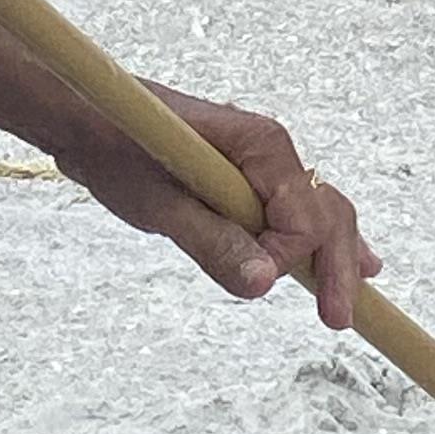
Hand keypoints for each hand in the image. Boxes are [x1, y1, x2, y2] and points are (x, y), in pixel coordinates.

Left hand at [63, 87, 378, 326]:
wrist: (82, 113)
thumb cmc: (115, 149)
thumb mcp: (157, 203)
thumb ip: (212, 242)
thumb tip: (265, 284)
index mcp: (258, 143)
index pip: (302, 214)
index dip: (289, 256)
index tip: (260, 284)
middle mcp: (270, 149)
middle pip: (325, 210)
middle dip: (336, 264)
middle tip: (338, 320)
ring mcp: (259, 162)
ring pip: (317, 209)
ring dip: (335, 254)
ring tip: (352, 297)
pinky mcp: (243, 176)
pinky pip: (293, 208)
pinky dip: (318, 238)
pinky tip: (348, 262)